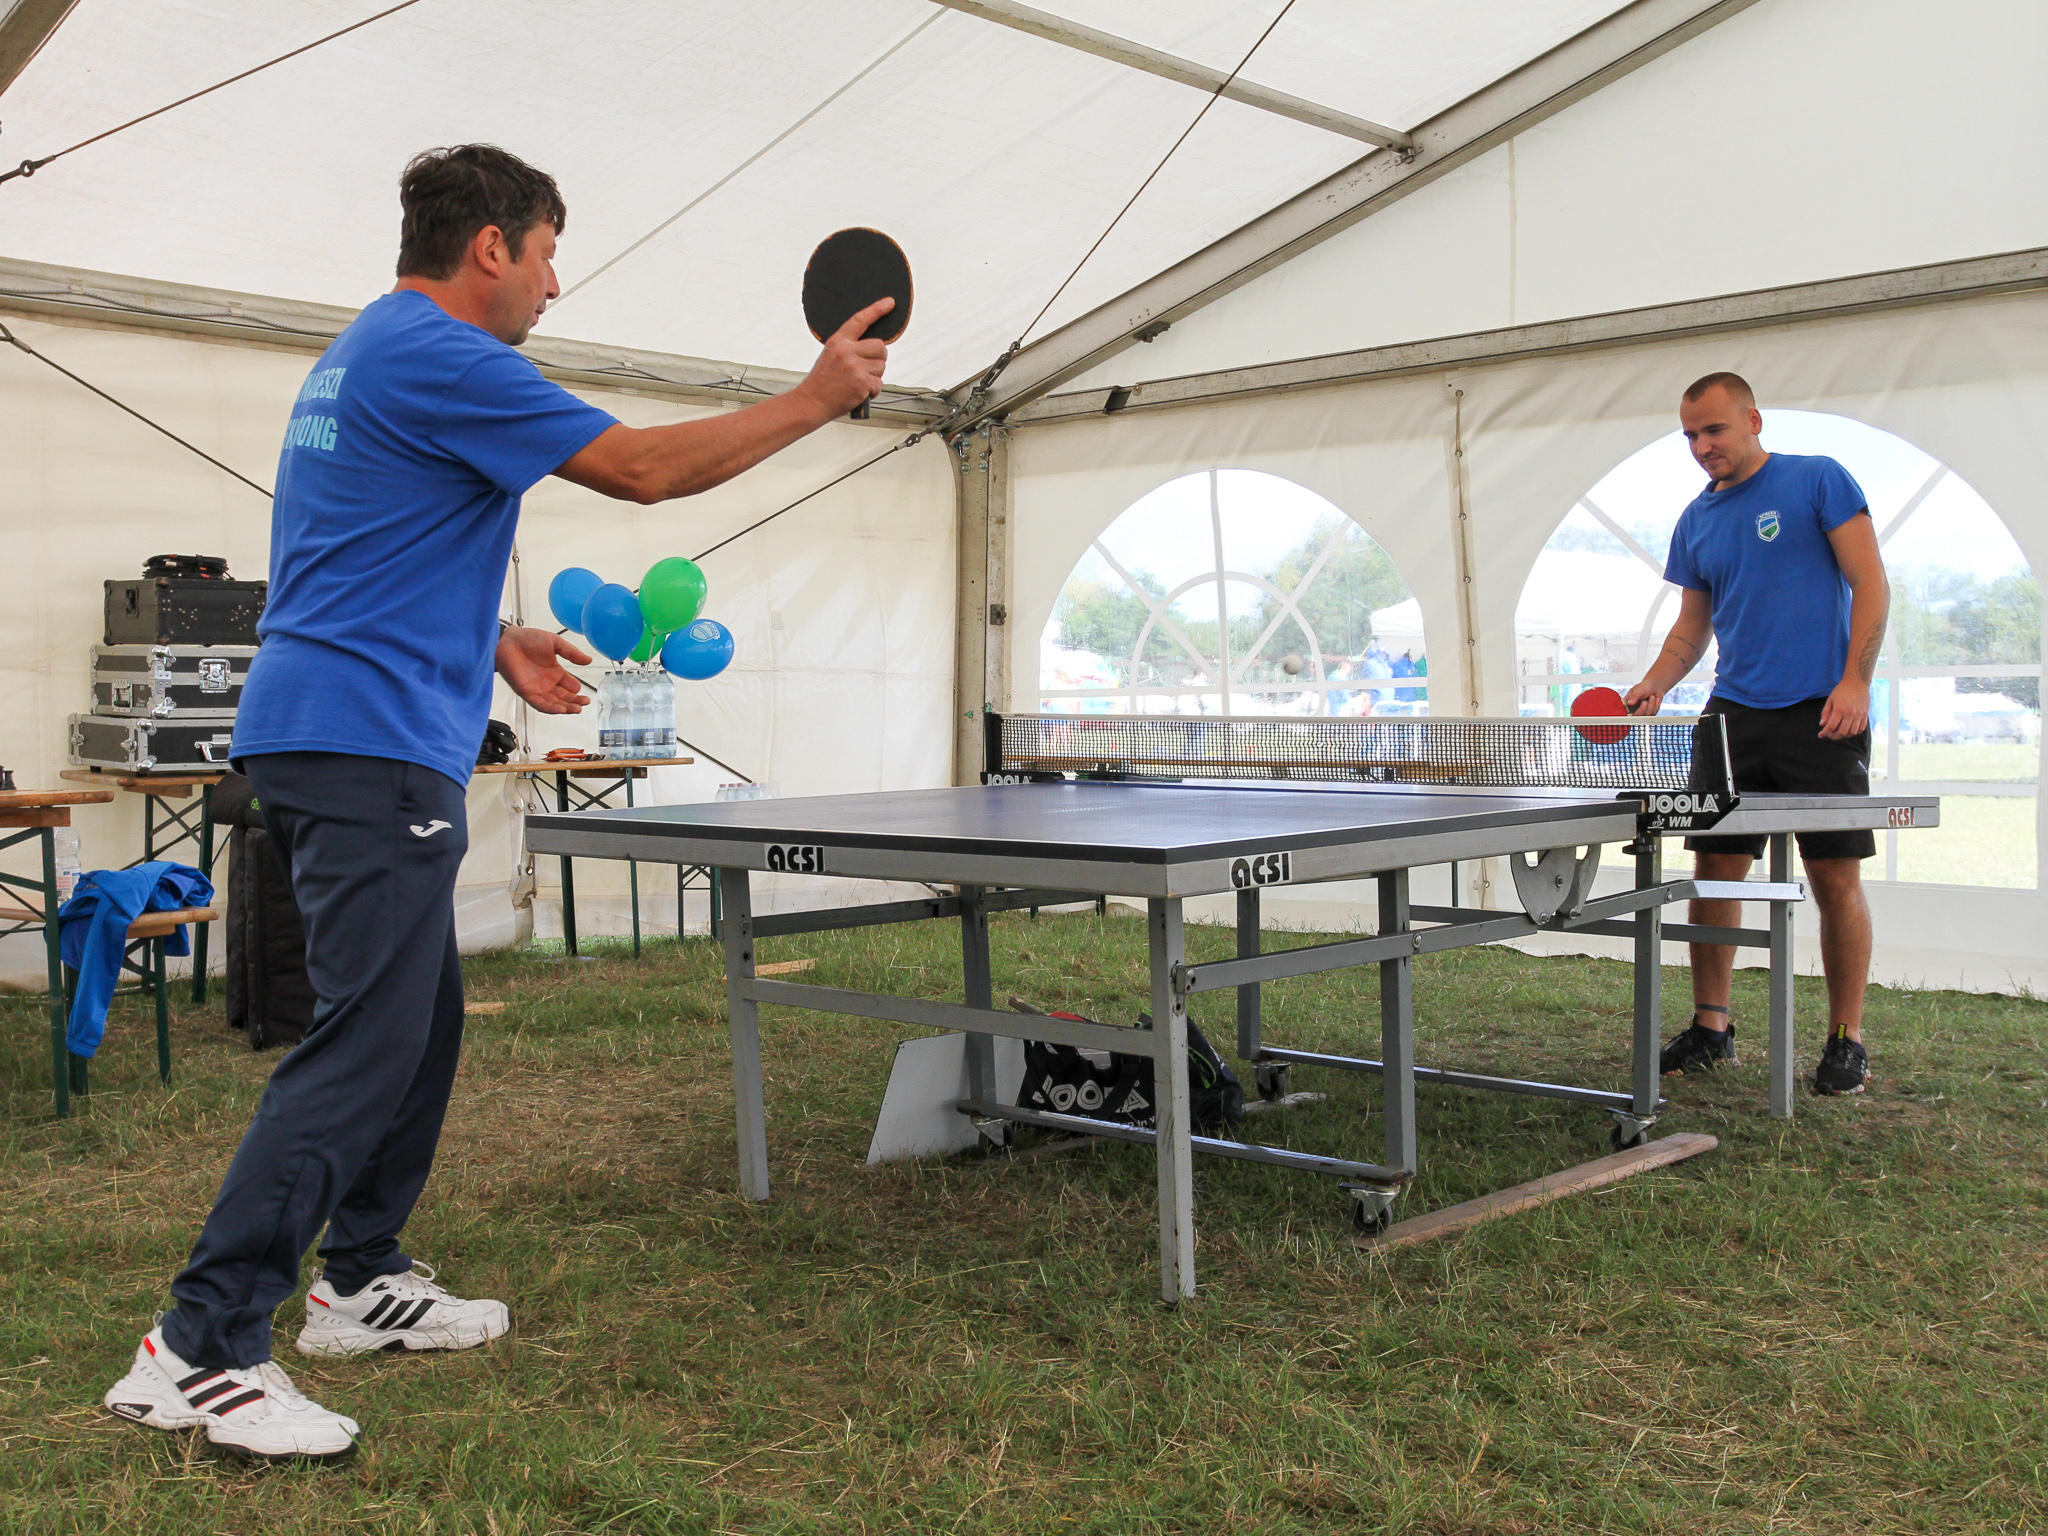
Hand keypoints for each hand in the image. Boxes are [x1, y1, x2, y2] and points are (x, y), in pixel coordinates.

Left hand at [495, 627, 592, 713]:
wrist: (507, 641)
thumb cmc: (527, 639)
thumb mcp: (555, 643)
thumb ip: (571, 653)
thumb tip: (589, 660)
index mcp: (554, 672)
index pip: (569, 686)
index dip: (576, 691)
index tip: (583, 692)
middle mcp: (547, 682)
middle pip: (564, 697)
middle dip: (575, 702)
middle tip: (585, 703)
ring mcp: (537, 689)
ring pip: (553, 703)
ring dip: (565, 708)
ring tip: (577, 709)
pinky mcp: (526, 692)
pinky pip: (540, 704)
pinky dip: (550, 708)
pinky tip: (561, 709)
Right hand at [797, 298, 891, 418]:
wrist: (812, 402)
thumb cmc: (822, 381)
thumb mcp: (830, 355)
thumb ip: (849, 347)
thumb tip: (872, 348)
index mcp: (838, 341)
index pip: (860, 320)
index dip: (876, 310)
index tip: (889, 303)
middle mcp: (847, 351)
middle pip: (880, 346)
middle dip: (877, 358)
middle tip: (864, 368)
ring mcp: (855, 367)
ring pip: (881, 366)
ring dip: (874, 376)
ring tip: (857, 382)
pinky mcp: (862, 383)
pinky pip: (879, 383)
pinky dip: (873, 391)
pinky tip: (859, 392)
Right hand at [1623, 680, 1663, 715]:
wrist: (1655, 687)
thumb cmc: (1645, 687)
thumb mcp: (1639, 689)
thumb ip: (1634, 696)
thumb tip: (1629, 703)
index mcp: (1627, 704)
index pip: (1626, 712)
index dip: (1629, 713)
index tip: (1635, 709)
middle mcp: (1633, 710)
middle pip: (1636, 716)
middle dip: (1643, 709)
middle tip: (1645, 701)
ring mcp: (1642, 712)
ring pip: (1646, 714)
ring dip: (1651, 705)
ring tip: (1652, 696)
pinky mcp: (1650, 713)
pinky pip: (1653, 713)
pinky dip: (1656, 705)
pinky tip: (1656, 699)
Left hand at [1818, 678, 1869, 739]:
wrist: (1857, 682)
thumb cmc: (1841, 690)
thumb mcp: (1830, 700)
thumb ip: (1825, 713)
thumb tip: (1822, 724)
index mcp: (1839, 710)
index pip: (1831, 726)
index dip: (1825, 733)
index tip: (1821, 735)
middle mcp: (1850, 714)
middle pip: (1842, 732)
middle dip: (1834, 736)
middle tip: (1830, 735)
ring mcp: (1859, 715)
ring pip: (1852, 732)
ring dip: (1844, 736)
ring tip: (1839, 733)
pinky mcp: (1865, 715)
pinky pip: (1861, 728)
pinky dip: (1854, 732)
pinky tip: (1849, 731)